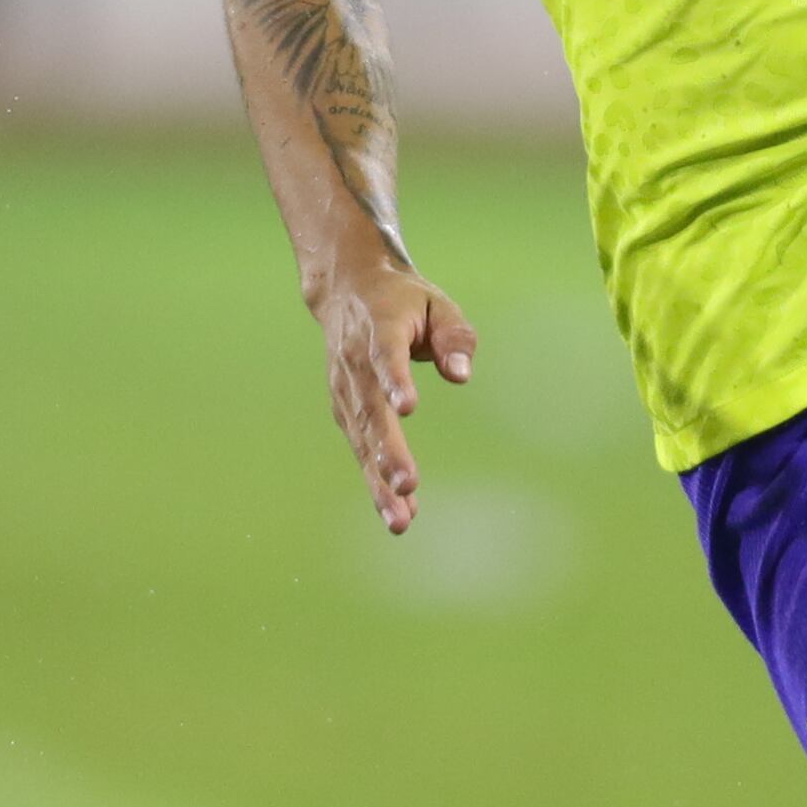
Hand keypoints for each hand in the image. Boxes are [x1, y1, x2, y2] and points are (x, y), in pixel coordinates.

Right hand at [306, 247, 476, 534]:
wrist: (346, 289)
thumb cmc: (402, 300)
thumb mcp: (437, 304)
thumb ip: (454, 336)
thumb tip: (461, 375)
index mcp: (380, 326)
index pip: (385, 353)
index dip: (394, 378)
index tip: (407, 406)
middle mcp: (355, 361)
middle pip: (371, 409)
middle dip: (388, 450)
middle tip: (407, 485)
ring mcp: (345, 387)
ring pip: (362, 437)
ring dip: (378, 478)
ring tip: (400, 518)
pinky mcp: (344, 407)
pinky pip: (361, 447)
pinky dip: (376, 479)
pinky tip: (399, 511)